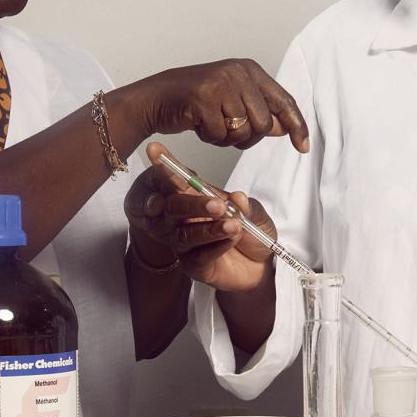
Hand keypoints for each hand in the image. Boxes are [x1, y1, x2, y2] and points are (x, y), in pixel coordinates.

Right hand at [124, 143, 276, 292]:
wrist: (262, 265)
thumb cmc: (253, 233)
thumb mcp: (256, 214)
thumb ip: (246, 206)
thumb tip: (237, 197)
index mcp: (196, 198)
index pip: (177, 180)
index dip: (165, 166)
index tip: (154, 150)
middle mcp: (185, 219)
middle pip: (173, 208)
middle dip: (193, 204)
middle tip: (218, 205)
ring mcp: (187, 243)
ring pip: (185, 235)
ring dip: (210, 229)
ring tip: (234, 225)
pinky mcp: (194, 266)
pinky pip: (198, 257)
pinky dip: (216, 247)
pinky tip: (232, 240)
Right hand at [130, 59, 309, 151]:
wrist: (156, 98)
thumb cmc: (196, 102)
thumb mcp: (232, 102)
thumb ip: (260, 112)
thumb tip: (285, 127)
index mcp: (250, 70)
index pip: (284, 101)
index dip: (296, 126)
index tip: (303, 146)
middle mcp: (238, 72)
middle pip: (264, 124)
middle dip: (247, 137)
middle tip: (227, 130)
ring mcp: (220, 83)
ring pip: (243, 131)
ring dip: (227, 138)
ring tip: (211, 124)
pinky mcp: (203, 97)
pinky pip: (219, 134)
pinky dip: (209, 138)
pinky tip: (198, 124)